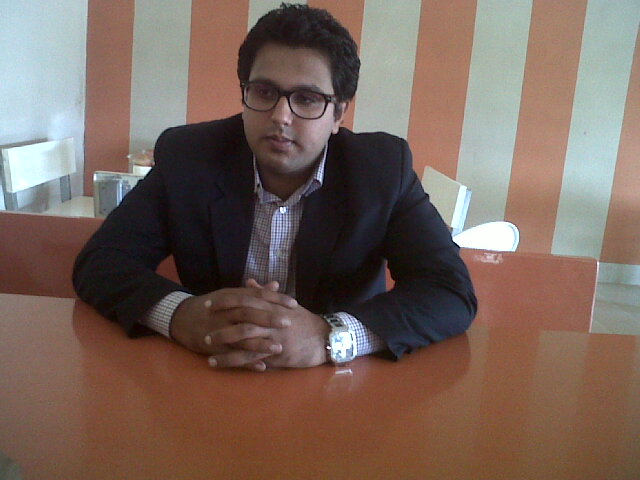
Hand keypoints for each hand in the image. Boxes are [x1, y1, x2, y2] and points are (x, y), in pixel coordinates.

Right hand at [170, 284, 296, 368]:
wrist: (182, 317)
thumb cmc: (213, 305)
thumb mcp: (232, 294)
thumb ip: (255, 292)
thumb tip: (276, 285)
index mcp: (233, 297)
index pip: (257, 295)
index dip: (275, 299)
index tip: (293, 304)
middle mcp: (226, 312)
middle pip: (249, 313)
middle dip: (269, 318)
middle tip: (288, 323)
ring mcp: (219, 329)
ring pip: (241, 336)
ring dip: (260, 343)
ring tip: (279, 348)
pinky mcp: (214, 347)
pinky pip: (232, 355)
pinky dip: (247, 362)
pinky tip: (262, 366)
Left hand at [207, 280, 329, 369]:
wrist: (324, 339)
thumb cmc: (304, 321)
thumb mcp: (286, 304)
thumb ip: (265, 293)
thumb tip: (249, 282)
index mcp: (272, 306)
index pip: (245, 300)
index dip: (225, 302)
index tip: (209, 305)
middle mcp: (271, 320)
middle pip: (241, 319)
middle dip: (220, 323)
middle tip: (203, 327)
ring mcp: (273, 338)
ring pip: (243, 340)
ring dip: (223, 343)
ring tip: (206, 347)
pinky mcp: (275, 355)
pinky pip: (250, 358)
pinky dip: (233, 361)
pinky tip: (218, 363)